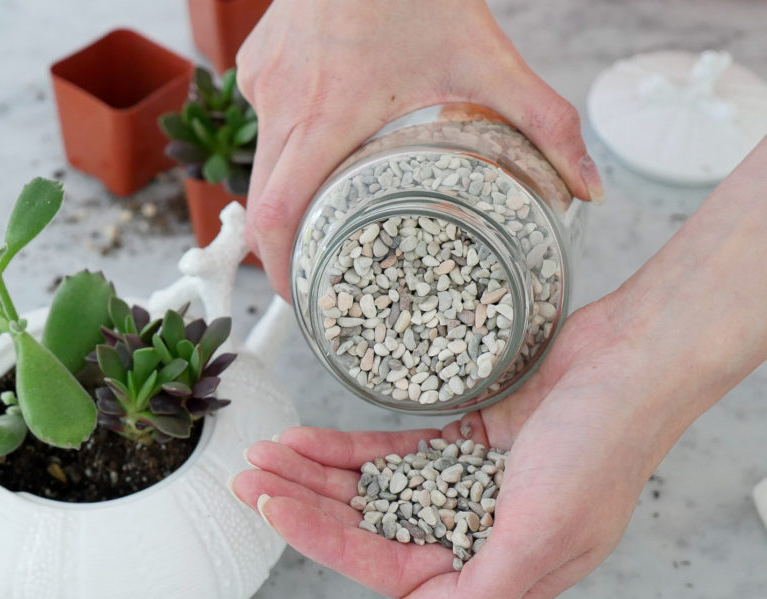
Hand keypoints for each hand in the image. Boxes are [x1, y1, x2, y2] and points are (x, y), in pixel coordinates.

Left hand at [232, 296, 675, 598]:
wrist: (633, 362)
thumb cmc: (601, 449)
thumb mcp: (543, 537)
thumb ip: (475, 594)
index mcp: (493, 568)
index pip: (386, 564)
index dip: (323, 537)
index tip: (272, 506)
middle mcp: (473, 532)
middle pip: (368, 525)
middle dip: (304, 502)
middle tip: (246, 477)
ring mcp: (464, 485)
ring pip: (371, 488)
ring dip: (316, 473)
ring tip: (263, 455)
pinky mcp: (461, 441)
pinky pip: (391, 452)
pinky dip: (348, 447)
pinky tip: (306, 439)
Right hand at [236, 0, 602, 298]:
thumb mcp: (486, 60)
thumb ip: (544, 122)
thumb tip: (588, 188)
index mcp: (326, 120)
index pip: (277, 216)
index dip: (280, 268)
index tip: (299, 295)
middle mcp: (283, 107)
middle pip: (262, 202)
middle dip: (284, 242)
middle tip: (317, 265)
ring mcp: (262, 83)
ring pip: (263, 158)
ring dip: (290, 183)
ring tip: (330, 184)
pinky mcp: (255, 63)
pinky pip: (262, 115)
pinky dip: (288, 132)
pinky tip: (324, 114)